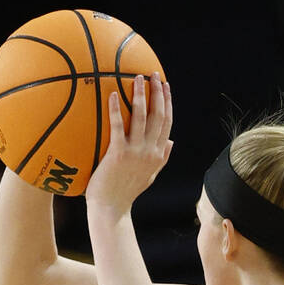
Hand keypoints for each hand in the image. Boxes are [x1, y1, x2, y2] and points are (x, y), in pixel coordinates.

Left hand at [85, 73, 172, 215]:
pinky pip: (117, 126)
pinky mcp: (118, 154)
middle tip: (153, 74)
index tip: (166, 85)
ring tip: (137, 77)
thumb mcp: (150, 176)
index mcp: (158, 155)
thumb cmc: (126, 192)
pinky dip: (115, 109)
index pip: (167, 123)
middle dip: (158, 92)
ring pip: (141, 117)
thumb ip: (162, 158)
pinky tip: (111, 94)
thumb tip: (172, 141)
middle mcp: (150, 152)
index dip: (168, 102)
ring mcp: (136, 153)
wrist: (112, 209)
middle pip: (158, 116)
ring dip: (140, 94)